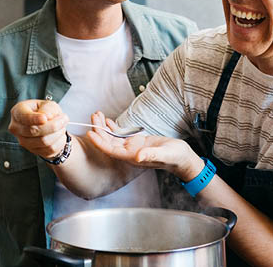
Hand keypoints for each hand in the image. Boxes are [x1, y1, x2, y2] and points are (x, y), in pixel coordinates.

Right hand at [8, 99, 68, 158]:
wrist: (50, 125)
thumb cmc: (46, 112)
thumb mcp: (48, 104)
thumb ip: (48, 108)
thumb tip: (47, 117)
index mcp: (17, 112)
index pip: (23, 117)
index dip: (34, 119)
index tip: (45, 118)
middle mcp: (17, 128)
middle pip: (34, 130)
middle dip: (53, 125)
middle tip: (64, 118)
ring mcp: (23, 141)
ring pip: (44, 141)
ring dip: (58, 133)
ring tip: (62, 126)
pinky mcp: (34, 151)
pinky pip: (50, 149)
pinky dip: (59, 141)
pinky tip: (59, 134)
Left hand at [86, 111, 203, 180]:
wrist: (182, 157)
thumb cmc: (175, 157)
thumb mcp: (164, 154)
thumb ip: (151, 155)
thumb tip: (139, 157)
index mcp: (133, 157)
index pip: (111, 150)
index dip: (99, 142)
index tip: (90, 133)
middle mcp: (129, 153)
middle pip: (109, 142)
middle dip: (99, 130)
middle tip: (93, 117)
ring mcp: (132, 148)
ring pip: (113, 138)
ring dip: (104, 128)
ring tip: (97, 115)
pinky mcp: (137, 142)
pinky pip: (121, 135)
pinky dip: (113, 128)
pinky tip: (108, 121)